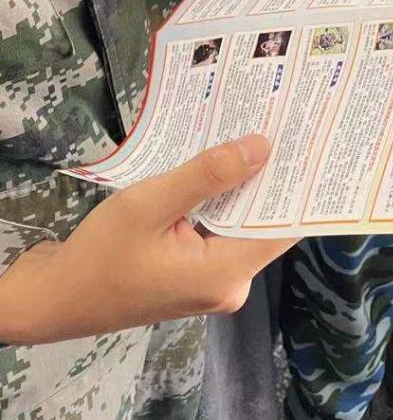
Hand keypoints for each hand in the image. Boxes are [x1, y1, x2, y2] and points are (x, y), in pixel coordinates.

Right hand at [0, 134, 293, 344]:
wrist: (52, 299)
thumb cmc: (97, 256)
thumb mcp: (150, 205)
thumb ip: (207, 176)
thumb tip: (263, 147)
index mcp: (225, 273)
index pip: (283, 226)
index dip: (300, 184)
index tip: (313, 139)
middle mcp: (228, 283)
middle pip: (265, 222)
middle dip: (272, 174)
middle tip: (286, 120)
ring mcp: (210, 281)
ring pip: (241, 222)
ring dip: (244, 183)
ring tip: (259, 129)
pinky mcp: (193, 274)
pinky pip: (220, 230)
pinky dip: (221, 199)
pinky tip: (221, 161)